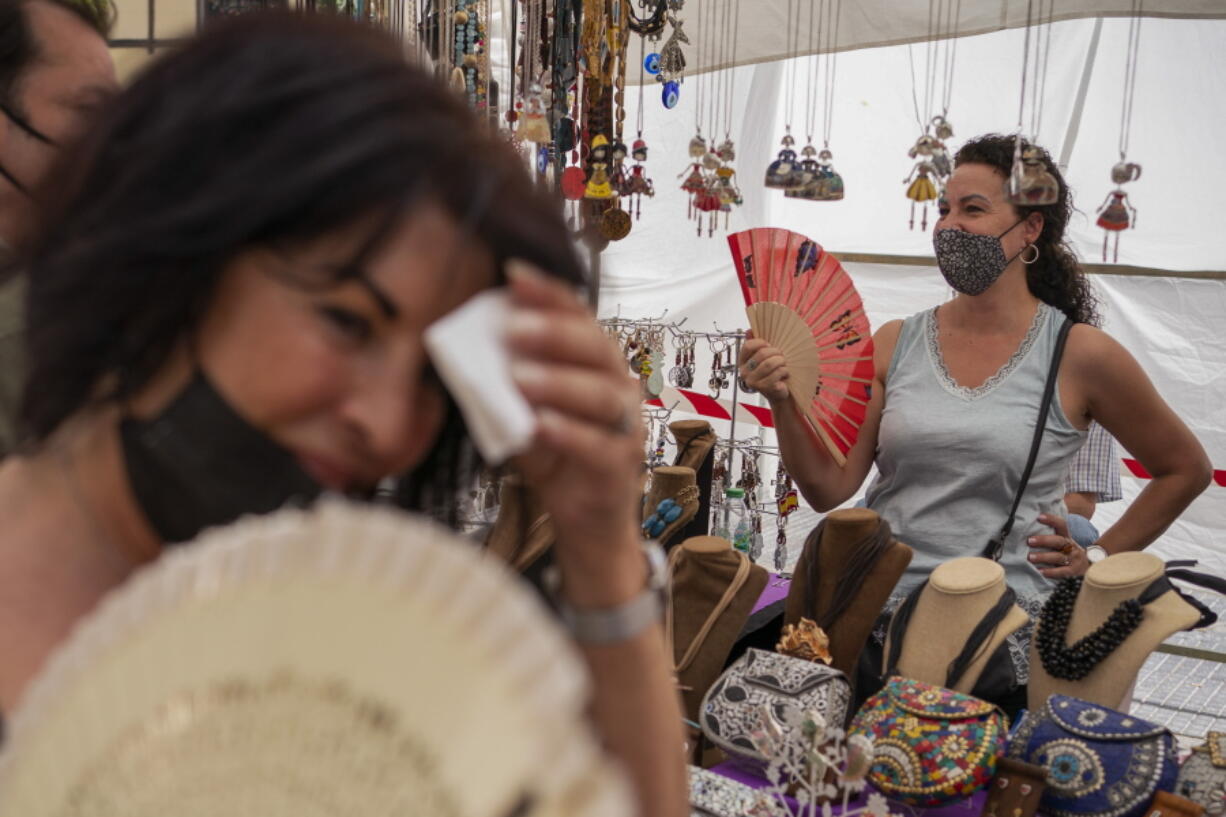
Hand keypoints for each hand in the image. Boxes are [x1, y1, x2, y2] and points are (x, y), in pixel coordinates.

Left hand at [506, 262, 644, 604]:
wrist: (585, 519)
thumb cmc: (555, 454)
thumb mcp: (523, 411)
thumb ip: (507, 382)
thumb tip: (472, 346)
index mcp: (595, 362)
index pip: (578, 316)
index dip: (550, 293)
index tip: (513, 274)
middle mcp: (618, 386)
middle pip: (596, 349)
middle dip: (554, 334)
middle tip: (513, 328)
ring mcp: (625, 426)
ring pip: (602, 396)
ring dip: (559, 383)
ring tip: (519, 378)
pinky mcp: (621, 466)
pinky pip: (599, 445)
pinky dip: (568, 433)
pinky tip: (539, 425)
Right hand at [739, 333, 790, 404]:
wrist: (777, 393)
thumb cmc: (770, 373)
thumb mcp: (762, 357)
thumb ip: (755, 344)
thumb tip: (749, 331)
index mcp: (742, 362)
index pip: (748, 346)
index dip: (761, 342)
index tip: (769, 345)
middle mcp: (744, 372)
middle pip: (761, 354)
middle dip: (776, 352)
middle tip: (781, 355)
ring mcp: (753, 381)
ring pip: (770, 363)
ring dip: (781, 361)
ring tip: (783, 364)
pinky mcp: (764, 388)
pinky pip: (777, 373)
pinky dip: (784, 371)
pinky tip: (784, 373)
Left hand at [1027, 513, 1087, 578]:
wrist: (1090, 567)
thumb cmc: (1068, 552)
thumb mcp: (1063, 542)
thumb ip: (1051, 535)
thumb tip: (1031, 526)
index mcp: (1067, 537)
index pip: (1061, 525)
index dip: (1052, 520)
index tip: (1039, 517)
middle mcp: (1071, 546)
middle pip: (1058, 541)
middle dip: (1043, 540)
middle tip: (1029, 541)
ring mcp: (1073, 559)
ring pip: (1058, 557)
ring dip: (1043, 557)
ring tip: (1030, 557)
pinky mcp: (1073, 571)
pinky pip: (1062, 571)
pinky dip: (1051, 572)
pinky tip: (1040, 571)